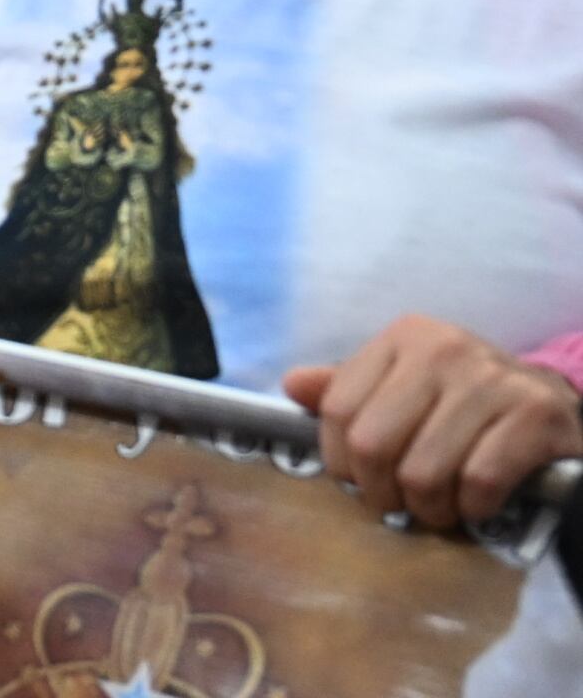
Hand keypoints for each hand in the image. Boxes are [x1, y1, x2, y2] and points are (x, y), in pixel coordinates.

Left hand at [284, 316, 582, 527]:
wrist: (552, 401)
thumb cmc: (464, 399)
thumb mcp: (405, 383)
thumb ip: (350, 387)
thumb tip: (294, 385)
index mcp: (404, 338)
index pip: (338, 410)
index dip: (340, 460)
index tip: (358, 480)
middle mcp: (444, 350)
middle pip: (373, 444)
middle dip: (380, 491)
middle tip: (398, 504)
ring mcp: (493, 380)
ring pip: (424, 470)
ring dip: (428, 508)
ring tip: (437, 508)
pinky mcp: (536, 415)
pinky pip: (479, 481)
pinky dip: (471, 507)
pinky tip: (476, 504)